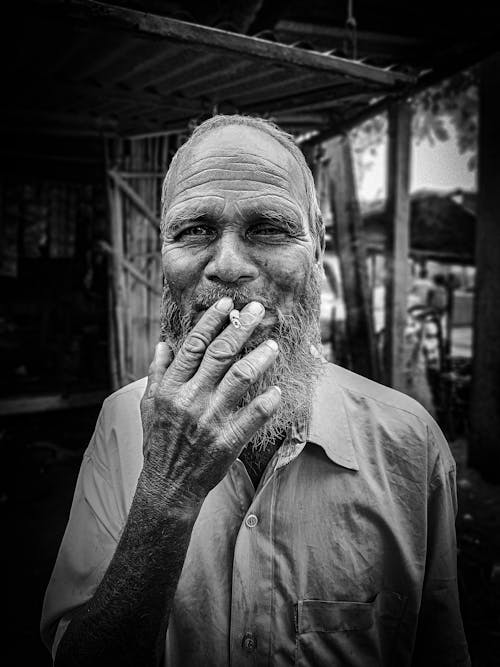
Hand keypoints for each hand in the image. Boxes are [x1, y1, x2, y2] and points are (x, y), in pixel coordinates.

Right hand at [140, 298, 280, 503]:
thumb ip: (157, 372)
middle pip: (220, 354)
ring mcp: (210, 420)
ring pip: (240, 378)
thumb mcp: (148, 405)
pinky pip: (254, 416)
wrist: (168, 485)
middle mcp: (190, 399)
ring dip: (259, 357)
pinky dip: (268, 402)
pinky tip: (277, 390)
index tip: (227, 305)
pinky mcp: (228, 441)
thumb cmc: (159, 441)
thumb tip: (163, 342)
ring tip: (272, 344)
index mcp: (170, 388)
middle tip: (258, 310)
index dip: (211, 321)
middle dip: (241, 327)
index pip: (193, 345)